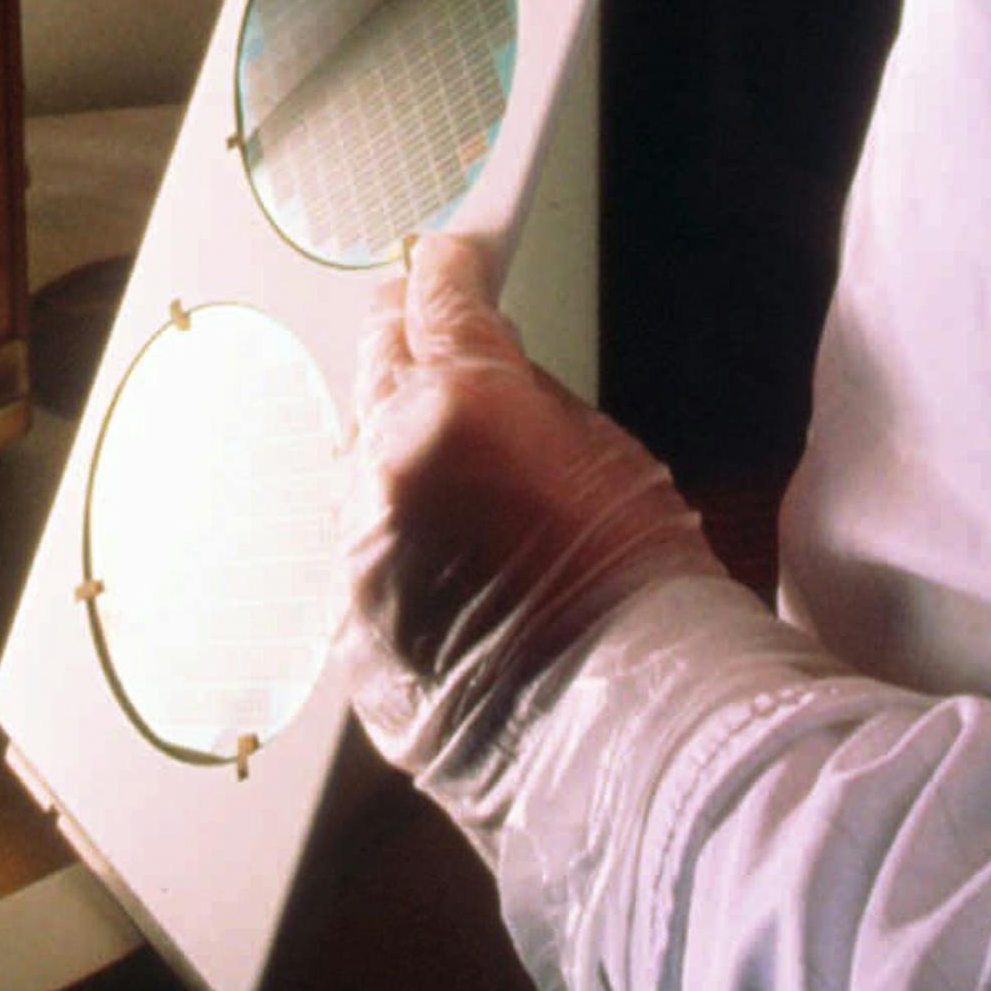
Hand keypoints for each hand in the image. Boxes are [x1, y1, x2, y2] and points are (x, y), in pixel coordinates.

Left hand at [339, 234, 717, 842]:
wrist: (621, 734)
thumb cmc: (639, 595)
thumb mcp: (603, 447)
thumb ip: (525, 391)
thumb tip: (487, 360)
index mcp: (457, 406)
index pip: (434, 298)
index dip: (446, 266)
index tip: (450, 256)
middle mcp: (386, 467)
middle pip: (375, 359)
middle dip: (404, 331)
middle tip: (427, 316)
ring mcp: (359, 549)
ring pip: (359, 454)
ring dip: (394, 437)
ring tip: (450, 451)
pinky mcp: (350, 619)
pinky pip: (362, 542)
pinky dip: (394, 527)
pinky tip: (443, 542)